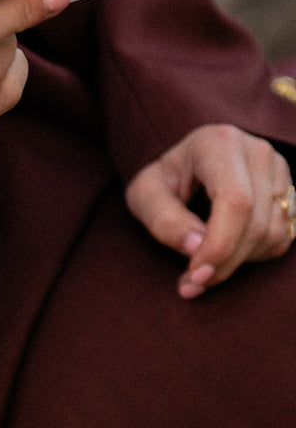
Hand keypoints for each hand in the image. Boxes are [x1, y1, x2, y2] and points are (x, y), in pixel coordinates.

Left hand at [125, 124, 294, 299]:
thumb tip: (195, 248)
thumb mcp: (144, 195)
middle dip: (225, 262)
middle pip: (256, 223)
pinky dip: (253, 255)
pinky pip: (281, 237)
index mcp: (218, 144)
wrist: (182, 164)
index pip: (236, 201)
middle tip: (192, 283)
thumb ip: (163, 219)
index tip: (196, 275)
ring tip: (203, 266)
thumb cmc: (161, 179)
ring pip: (272, 234)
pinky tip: (225, 251)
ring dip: (238, 262)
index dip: (220, 245)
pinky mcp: (288, 190)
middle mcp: (256, 152)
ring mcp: (278, 170)